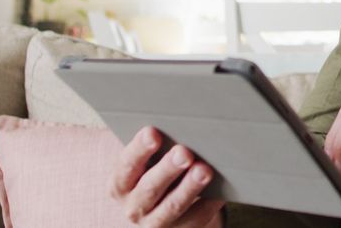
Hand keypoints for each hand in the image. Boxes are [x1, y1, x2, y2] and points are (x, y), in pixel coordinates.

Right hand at [109, 126, 224, 227]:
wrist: (161, 205)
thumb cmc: (155, 170)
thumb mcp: (147, 161)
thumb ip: (156, 146)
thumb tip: (180, 121)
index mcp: (120, 183)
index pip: (126, 165)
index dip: (139, 149)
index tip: (152, 132)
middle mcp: (134, 206)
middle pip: (150, 188)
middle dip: (168, 169)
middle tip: (184, 152)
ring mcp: (155, 222)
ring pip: (172, 206)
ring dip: (189, 188)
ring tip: (204, 170)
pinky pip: (195, 218)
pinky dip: (208, 204)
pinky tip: (219, 192)